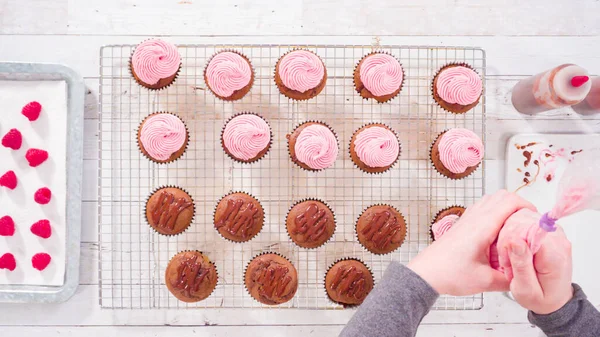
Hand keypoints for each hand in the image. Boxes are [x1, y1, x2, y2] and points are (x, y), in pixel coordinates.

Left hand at [407, 190, 535, 295]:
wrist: (426, 274)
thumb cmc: (449, 274)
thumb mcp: (485, 281)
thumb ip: (509, 279)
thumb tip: (525, 275)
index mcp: (483, 226)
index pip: (510, 201)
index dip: (528, 206)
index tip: (536, 220)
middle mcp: (475, 217)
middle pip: (502, 195)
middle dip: (520, 205)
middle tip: (528, 222)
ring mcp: (467, 218)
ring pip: (491, 200)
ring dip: (507, 207)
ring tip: (516, 228)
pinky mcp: (463, 224)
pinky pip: (482, 208)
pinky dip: (495, 213)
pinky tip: (498, 233)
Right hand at [508, 227, 573, 314]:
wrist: (554, 300)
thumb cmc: (541, 297)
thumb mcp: (526, 289)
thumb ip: (521, 264)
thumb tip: (514, 240)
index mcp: (554, 255)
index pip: (527, 230)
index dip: (509, 241)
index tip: (507, 260)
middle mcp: (557, 240)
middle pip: (523, 219)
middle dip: (507, 237)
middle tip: (507, 259)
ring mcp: (554, 233)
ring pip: (522, 216)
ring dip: (509, 233)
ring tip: (510, 254)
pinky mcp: (547, 231)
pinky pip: (525, 219)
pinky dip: (514, 230)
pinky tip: (514, 247)